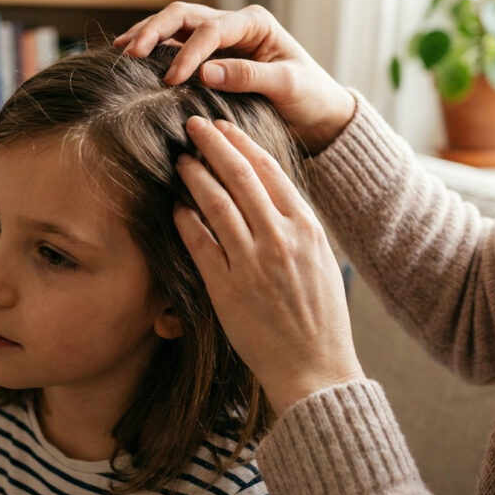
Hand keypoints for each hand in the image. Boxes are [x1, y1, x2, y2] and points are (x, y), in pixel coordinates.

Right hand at [114, 3, 355, 154]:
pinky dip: (154, 52)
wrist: (318, 114)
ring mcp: (220, 40)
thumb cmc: (309, 97)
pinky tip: (131, 61)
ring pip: (175, 27)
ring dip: (147, 36)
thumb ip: (249, 77)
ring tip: (120, 51)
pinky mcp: (211, 58)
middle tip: (130, 53)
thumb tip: (206, 73)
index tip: (173, 80)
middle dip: (155, 32)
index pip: (212, 30)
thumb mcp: (287, 86)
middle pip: (184, 16)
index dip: (189, 53)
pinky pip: (176, 48)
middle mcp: (234, 25)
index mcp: (254, 23)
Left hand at [173, 115, 365, 414]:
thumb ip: (296, 226)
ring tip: (180, 160)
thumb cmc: (319, 317)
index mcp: (306, 227)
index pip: (269, 169)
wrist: (315, 369)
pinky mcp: (228, 289)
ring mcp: (253, 262)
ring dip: (194, 175)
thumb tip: (270, 196)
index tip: (223, 127)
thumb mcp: (320, 261)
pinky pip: (200, 243)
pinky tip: (175, 207)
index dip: (241, 142)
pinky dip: (185, 220)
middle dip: (212, 144)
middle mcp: (280, 238)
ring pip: (215, 203)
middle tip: (191, 125)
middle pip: (239, 175)